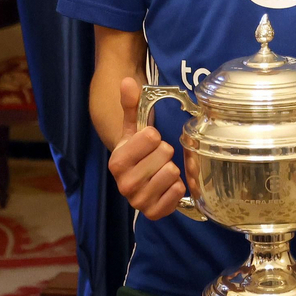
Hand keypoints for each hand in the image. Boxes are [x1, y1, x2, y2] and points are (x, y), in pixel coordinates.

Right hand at [106, 77, 186, 219]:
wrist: (135, 179)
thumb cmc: (137, 151)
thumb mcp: (132, 128)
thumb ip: (131, 105)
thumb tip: (127, 81)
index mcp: (117, 161)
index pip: (152, 137)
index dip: (154, 137)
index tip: (148, 143)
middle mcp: (124, 184)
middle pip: (165, 154)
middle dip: (164, 154)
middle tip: (155, 159)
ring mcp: (138, 201)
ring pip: (173, 173)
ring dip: (171, 170)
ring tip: (160, 171)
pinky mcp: (154, 213)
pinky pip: (178, 193)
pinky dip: (176, 188)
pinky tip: (165, 186)